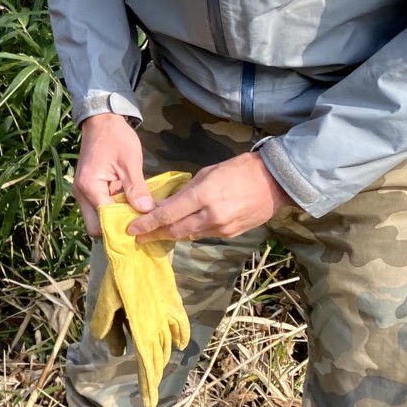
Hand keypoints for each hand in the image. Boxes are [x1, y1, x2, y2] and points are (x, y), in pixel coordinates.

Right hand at [73, 113, 150, 235]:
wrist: (102, 120)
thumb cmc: (115, 137)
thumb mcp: (130, 162)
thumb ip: (137, 188)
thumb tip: (147, 211)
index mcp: (90, 187)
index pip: (103, 220)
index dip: (122, 227)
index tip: (142, 229)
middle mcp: (81, 194)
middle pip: (94, 226)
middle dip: (114, 230)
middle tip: (138, 227)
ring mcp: (83, 193)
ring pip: (96, 219)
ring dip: (114, 221)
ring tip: (136, 219)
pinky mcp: (89, 190)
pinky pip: (100, 208)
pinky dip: (113, 212)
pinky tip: (130, 208)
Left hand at [126, 153, 288, 241]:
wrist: (274, 182)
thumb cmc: (239, 169)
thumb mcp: (207, 174)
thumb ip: (185, 192)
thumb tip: (166, 205)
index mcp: (203, 196)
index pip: (168, 215)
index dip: (147, 224)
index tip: (132, 229)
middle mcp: (211, 216)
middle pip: (175, 230)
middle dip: (154, 234)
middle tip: (139, 237)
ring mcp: (222, 228)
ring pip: (189, 234)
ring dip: (172, 233)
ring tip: (157, 232)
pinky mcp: (231, 235)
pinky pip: (205, 234)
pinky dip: (192, 231)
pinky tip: (184, 227)